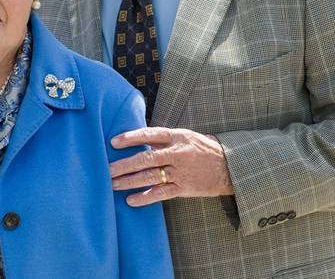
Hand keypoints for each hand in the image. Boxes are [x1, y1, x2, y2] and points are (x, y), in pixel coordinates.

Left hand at [109, 127, 233, 206]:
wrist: (229, 166)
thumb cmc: (201, 148)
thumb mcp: (184, 136)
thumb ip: (163, 138)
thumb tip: (136, 137)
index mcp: (176, 137)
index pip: (150, 134)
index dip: (131, 138)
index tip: (113, 142)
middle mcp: (177, 154)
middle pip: (146, 159)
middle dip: (124, 164)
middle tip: (106, 169)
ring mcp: (180, 172)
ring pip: (150, 177)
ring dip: (129, 181)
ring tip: (112, 184)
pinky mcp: (184, 188)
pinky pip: (161, 194)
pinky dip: (145, 197)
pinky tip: (130, 200)